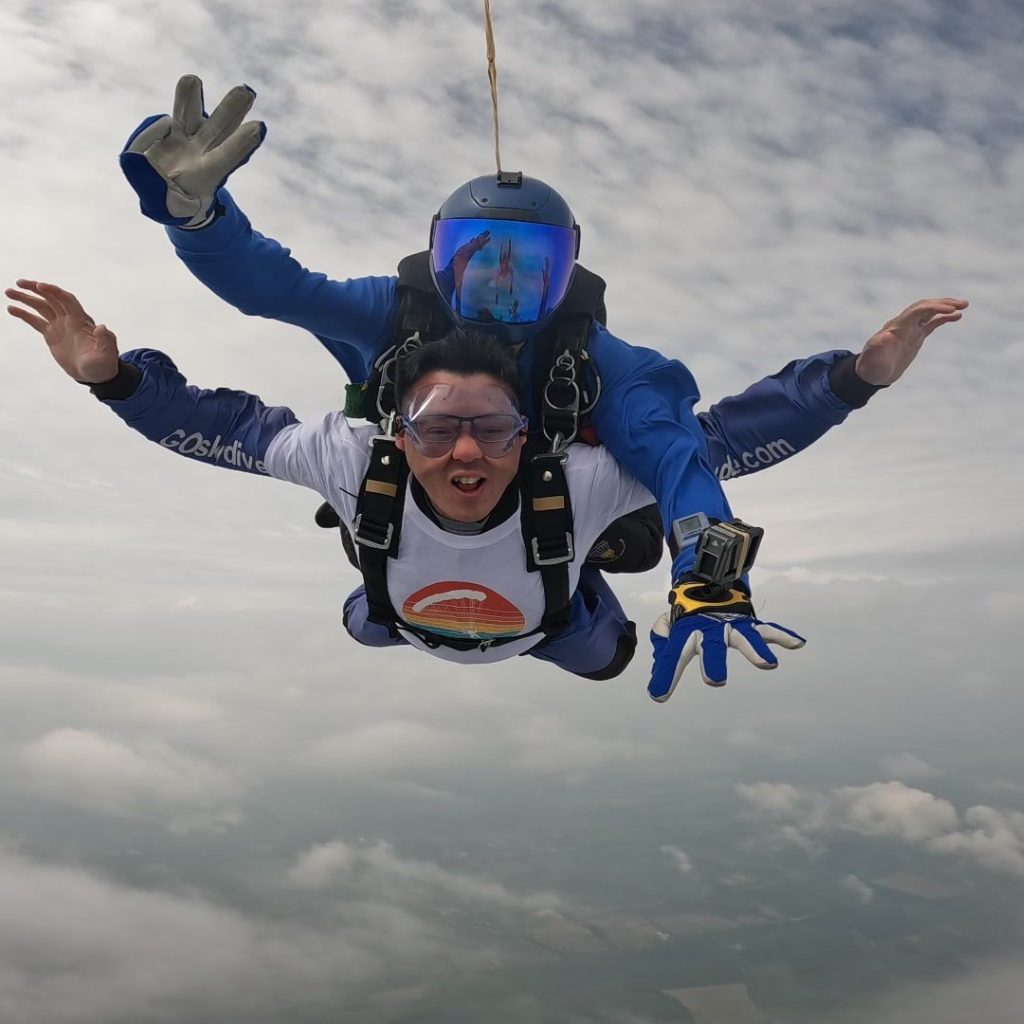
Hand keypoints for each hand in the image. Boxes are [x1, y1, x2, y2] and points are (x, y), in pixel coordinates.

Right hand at [6, 280, 119, 383]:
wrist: (95, 374)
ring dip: (26, 298)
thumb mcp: (108, 353)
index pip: (67, 300)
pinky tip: (12, 309)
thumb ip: (106, 340)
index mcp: (82, 321)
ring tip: (9, 292)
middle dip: (36, 289)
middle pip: (52, 298)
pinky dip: (24, 314)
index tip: (39, 285)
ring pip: (41, 307)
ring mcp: (60, 326)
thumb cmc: (105, 364)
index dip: (55, 291)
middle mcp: (70, 319)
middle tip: (20, 283)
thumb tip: (102, 328)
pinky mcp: (52, 335)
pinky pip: (36, 321)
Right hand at [120, 74, 265, 228]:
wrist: (168, 200)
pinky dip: (186, 99)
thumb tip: (158, 133)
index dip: (241, 144)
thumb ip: (149, 173)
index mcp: (205, 177)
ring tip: (230, 82)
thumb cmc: (168, 202)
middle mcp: (202, 156)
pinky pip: (181, 113)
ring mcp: (189, 143)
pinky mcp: (175, 133)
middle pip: (219, 130)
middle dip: (232, 111)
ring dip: (210, 98)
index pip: (225, 158)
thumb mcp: (159, 197)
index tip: (259, 127)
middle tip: (248, 91)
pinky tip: (192, 81)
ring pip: (200, 116)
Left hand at [647, 581, 804, 700]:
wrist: (705, 580)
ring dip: (755, 651)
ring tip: (768, 664)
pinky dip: (782, 635)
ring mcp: (731, 625)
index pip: (672, 656)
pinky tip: (798, 643)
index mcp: (686, 632)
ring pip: (743, 638)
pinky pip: (767, 629)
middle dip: (713, 663)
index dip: (664, 675)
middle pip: (711, 647)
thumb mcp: (668, 624)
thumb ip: (661, 640)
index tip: (657, 695)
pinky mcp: (748, 622)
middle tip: (715, 682)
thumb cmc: (686, 613)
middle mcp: (709, 629)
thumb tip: (661, 655)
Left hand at [855, 297, 967, 385]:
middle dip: (943, 304)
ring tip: (964, 306)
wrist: (870, 374)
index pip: (917, 310)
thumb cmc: (869, 366)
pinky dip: (944, 318)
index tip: (951, 310)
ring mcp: (910, 329)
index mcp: (896, 326)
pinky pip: (932, 323)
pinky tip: (957, 316)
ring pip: (930, 312)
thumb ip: (877, 345)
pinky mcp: (915, 336)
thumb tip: (886, 335)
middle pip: (925, 307)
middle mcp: (904, 324)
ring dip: (946, 307)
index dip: (934, 307)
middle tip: (962, 304)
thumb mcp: (872, 357)